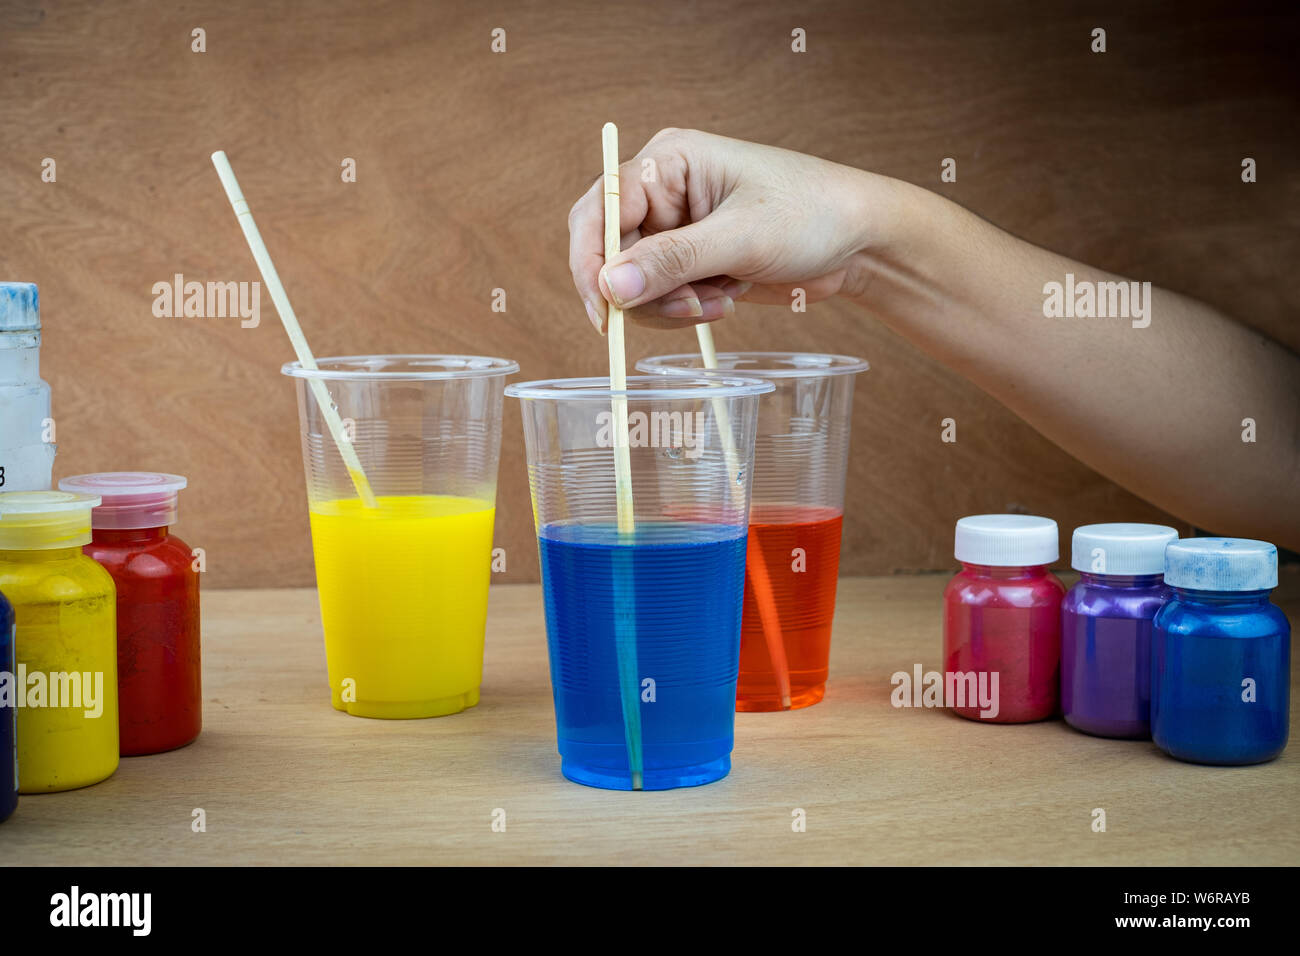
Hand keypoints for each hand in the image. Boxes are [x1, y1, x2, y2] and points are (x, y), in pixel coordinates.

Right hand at [567, 128, 888, 330]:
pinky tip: (726, 301)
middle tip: (685, 310)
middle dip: (642, 291)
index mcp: (669, 162)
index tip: (604, 309)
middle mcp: (664, 193)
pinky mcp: (692, 262)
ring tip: (717, 303)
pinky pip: (662, 297)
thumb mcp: (742, 237)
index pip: (600, 210)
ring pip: (634, 283)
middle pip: (611, 253)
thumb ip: (673, 261)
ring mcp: (677, 230)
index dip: (591, 261)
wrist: (860, 241)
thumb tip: (610, 286)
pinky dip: (686, 310)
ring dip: (669, 305)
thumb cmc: (812, 214)